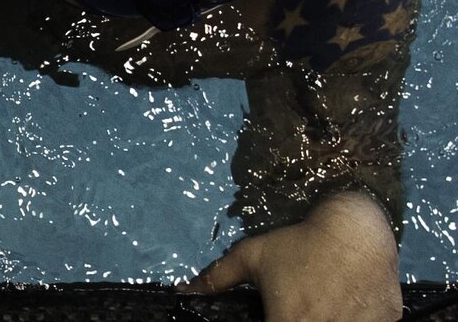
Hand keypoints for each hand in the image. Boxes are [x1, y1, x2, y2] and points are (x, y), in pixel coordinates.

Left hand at [183, 191, 401, 321]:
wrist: (356, 229)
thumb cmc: (299, 242)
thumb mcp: (253, 256)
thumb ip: (218, 278)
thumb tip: (185, 291)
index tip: (278, 315)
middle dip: (302, 319)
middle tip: (303, 306)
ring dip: (330, 319)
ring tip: (325, 302)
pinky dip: (357, 318)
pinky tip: (348, 302)